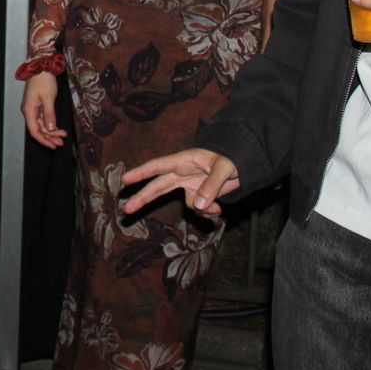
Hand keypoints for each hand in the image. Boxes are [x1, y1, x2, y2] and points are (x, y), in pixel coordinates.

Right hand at [22, 73, 66, 148]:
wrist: (41, 66)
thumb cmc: (43, 80)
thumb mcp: (48, 98)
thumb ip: (49, 114)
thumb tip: (50, 129)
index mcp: (29, 110)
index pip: (34, 131)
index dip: (43, 140)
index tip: (53, 145)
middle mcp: (29, 111)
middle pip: (38, 129)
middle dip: (49, 137)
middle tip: (60, 143)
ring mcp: (33, 108)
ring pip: (42, 125)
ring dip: (51, 131)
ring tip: (62, 136)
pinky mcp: (38, 105)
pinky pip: (44, 119)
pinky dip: (51, 124)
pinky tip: (58, 128)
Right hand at [120, 149, 237, 217]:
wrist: (245, 163)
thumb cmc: (232, 157)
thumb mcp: (225, 168)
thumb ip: (211, 186)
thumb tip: (198, 205)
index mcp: (184, 161)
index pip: (159, 166)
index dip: (141, 173)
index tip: (125, 179)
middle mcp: (184, 174)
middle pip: (158, 187)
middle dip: (143, 198)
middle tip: (127, 209)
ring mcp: (191, 186)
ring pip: (187, 204)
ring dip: (200, 210)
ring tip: (217, 207)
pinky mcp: (200, 195)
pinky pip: (199, 209)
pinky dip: (208, 212)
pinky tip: (218, 209)